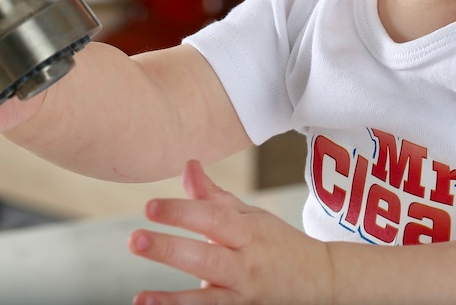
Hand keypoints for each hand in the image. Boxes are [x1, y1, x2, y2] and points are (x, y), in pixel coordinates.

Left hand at [129, 160, 332, 304]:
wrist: (318, 279)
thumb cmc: (276, 242)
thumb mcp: (248, 215)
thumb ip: (212, 195)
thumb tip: (187, 164)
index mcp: (247, 230)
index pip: (212, 217)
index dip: (182, 212)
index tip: (150, 207)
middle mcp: (246, 262)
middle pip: (207, 255)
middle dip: (170, 249)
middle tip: (136, 240)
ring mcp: (243, 293)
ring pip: (208, 298)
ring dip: (173, 300)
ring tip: (140, 298)